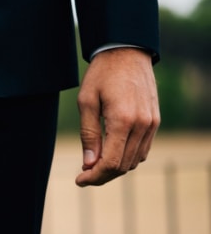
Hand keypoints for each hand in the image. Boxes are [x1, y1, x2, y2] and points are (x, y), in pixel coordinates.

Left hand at [76, 47, 159, 186]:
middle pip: (123, 165)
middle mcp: (142, 125)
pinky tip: (110, 154)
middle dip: (102, 176)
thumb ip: (89, 134)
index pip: (110, 162)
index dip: (94, 176)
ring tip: (94, 166)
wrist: (127, 52)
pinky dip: (127, 157)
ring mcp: (152, 124)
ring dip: (115, 168)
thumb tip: (89, 164)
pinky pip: (143, 149)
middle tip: (83, 176)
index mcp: (122, 120)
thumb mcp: (86, 102)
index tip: (79, 180)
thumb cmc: (101, 74)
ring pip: (135, 160)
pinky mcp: (155, 121)